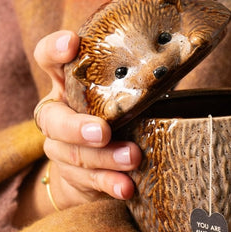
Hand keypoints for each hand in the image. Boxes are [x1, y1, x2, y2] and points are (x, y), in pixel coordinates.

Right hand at [30, 30, 140, 211]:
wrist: (94, 168)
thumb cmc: (119, 117)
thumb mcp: (124, 94)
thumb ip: (141, 78)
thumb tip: (183, 56)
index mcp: (65, 83)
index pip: (48, 58)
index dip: (54, 50)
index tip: (71, 43)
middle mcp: (57, 113)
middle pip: (52, 118)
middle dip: (77, 127)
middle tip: (103, 132)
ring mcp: (60, 147)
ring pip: (73, 153)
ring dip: (105, 158)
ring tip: (133, 158)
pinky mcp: (72, 176)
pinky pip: (87, 180)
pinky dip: (108, 183)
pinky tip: (126, 188)